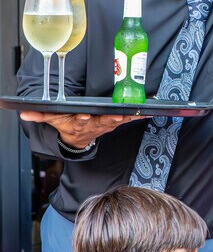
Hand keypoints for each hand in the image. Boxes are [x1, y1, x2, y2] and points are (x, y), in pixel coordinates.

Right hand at [20, 112, 143, 148]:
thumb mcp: (54, 120)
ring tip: (135, 113)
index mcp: (80, 122)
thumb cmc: (68, 126)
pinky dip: (137, 115)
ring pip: (116, 120)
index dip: (82, 118)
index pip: (80, 120)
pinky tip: (148, 112)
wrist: (79, 140)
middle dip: (109, 118)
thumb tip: (24, 112)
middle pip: (101, 121)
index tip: (83, 115)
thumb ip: (41, 115)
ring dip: (126, 117)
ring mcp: (106, 124)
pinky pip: (128, 118)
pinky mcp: (115, 122)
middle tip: (115, 116)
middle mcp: (94, 124)